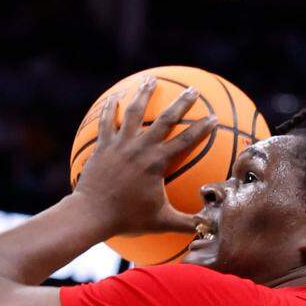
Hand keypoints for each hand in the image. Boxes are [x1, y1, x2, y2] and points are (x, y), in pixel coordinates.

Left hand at [73, 76, 215, 235]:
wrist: (92, 214)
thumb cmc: (127, 219)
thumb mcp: (161, 222)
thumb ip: (186, 223)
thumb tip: (209, 226)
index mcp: (157, 163)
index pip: (186, 141)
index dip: (202, 128)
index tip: (214, 117)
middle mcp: (140, 148)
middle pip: (165, 119)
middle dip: (182, 102)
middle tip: (193, 89)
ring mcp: (120, 145)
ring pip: (133, 112)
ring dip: (144, 94)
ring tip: (151, 79)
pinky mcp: (103, 147)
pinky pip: (106, 122)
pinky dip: (110, 108)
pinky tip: (113, 97)